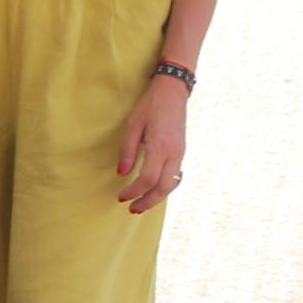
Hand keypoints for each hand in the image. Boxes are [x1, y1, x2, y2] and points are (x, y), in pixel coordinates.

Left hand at [115, 74, 189, 208]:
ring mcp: (180, 153)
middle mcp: (173, 153)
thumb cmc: (149, 107)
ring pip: (172, 184)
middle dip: (147, 201)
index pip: (147, 178)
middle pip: (163, 187)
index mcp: (160, 147)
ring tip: (142, 204)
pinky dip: (164, 187)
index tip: (121, 196)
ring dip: (157, 197)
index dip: (133, 191)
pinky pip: (175, 176)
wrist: (172, 93)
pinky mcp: (182, 152)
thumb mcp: (132, 125)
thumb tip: (122, 174)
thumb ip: (127, 151)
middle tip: (132, 209)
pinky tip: (154, 190)